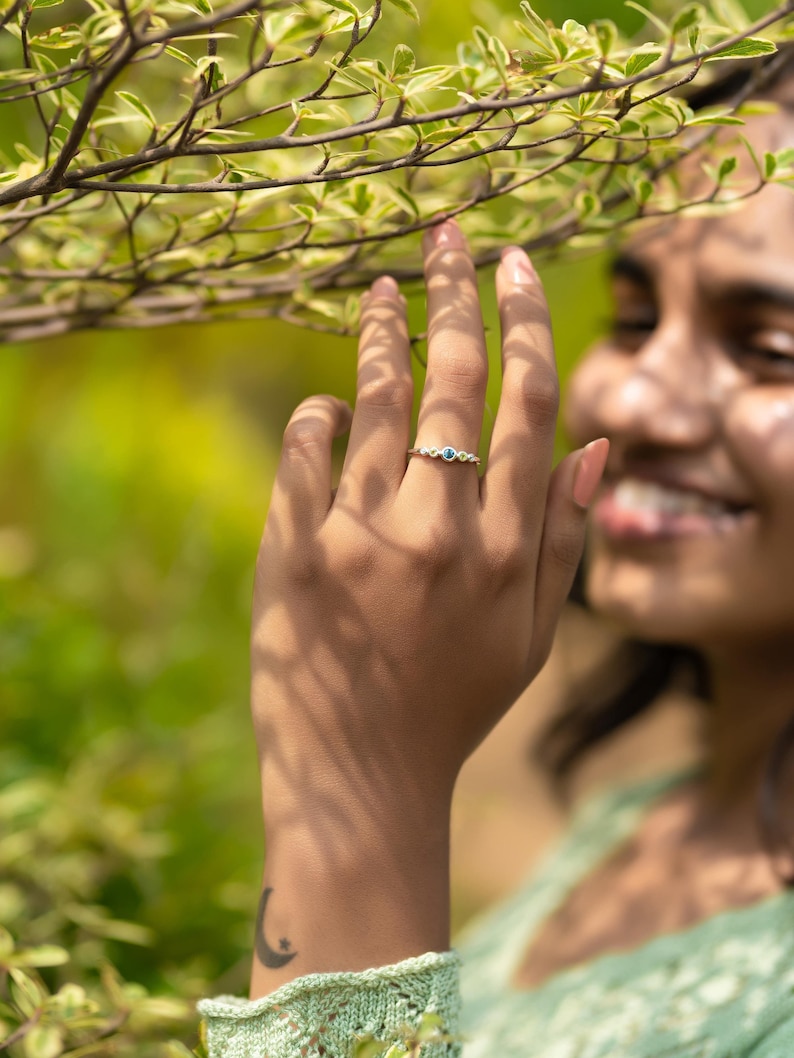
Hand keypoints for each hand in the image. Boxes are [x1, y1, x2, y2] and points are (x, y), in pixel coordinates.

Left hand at [248, 220, 606, 990]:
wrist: (359, 777)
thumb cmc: (454, 704)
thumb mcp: (532, 639)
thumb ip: (565, 540)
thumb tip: (594, 443)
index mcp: (507, 551)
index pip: (525, 409)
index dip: (522, 327)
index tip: (515, 269)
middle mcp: (439, 533)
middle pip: (454, 385)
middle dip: (455, 296)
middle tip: (449, 237)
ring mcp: (360, 540)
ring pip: (374, 404)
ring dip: (379, 335)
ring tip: (381, 289)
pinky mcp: (291, 554)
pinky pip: (301, 453)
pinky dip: (315, 417)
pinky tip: (326, 406)